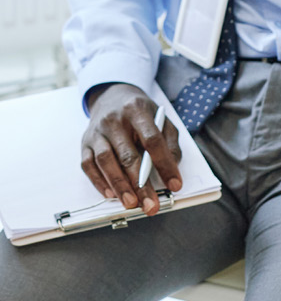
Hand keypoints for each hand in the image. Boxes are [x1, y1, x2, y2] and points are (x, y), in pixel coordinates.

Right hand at [82, 83, 181, 214]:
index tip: (174, 184)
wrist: (112, 96)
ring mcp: (97, 132)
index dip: (164, 164)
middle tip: (150, 204)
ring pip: (106, 161)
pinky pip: (88, 165)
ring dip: (119, 185)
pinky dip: (99, 181)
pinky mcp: (85, 143)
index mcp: (137, 110)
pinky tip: (111, 194)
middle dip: (140, 184)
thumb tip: (173, 169)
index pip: (152, 140)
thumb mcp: (162, 118)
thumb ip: (170, 142)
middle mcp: (114, 120)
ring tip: (131, 203)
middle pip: (128, 155)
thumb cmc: (140, 112)